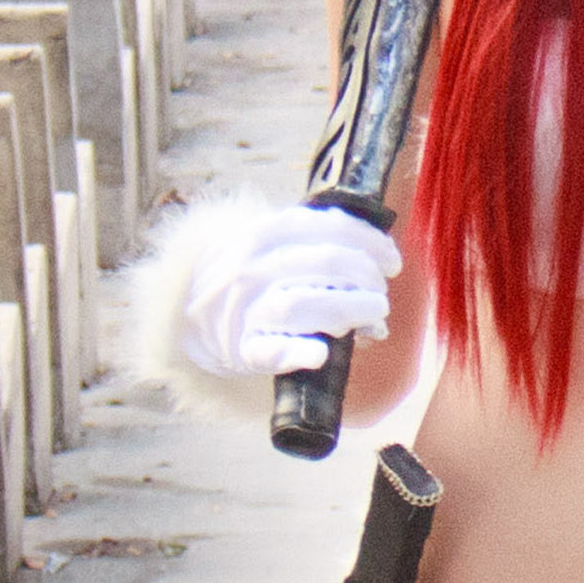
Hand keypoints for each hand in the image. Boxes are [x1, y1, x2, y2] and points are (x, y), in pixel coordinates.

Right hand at [177, 204, 397, 379]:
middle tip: (380, 294)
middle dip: (366, 277)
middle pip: (323, 264)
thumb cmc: (249, 276)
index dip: (369, 242)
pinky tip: (322, 354)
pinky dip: (299, 354)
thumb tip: (379, 258)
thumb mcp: (270, 244)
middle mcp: (251, 267)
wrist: (192, 312)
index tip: (391, 260)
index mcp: (263, 232)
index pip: (327, 228)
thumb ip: (317, 242)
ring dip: (349, 310)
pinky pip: (272, 352)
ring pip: (303, 305)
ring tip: (374, 316)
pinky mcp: (242, 350)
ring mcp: (243, 310)